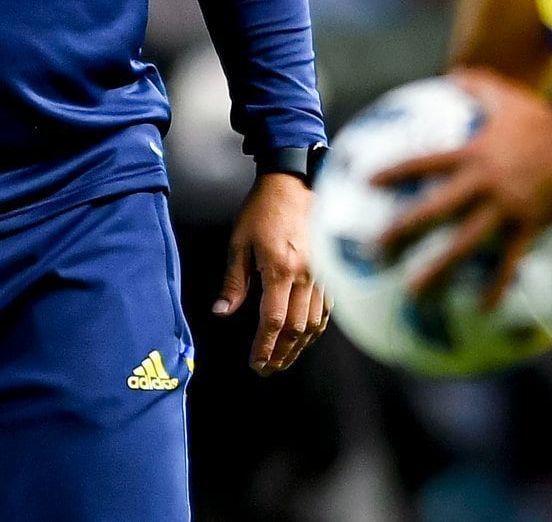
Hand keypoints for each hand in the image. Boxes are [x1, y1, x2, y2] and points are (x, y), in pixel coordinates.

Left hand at [213, 173, 331, 375]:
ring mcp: (322, 274)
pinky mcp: (330, 270)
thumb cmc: (263, 209)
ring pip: (314, 323)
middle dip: (282, 353)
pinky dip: (315, 328)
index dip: (264, 347)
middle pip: (296, 329)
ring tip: (283, 359)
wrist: (295, 182)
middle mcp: (305, 276)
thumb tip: (221, 313)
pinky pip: (326, 309)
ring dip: (299, 347)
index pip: (273, 321)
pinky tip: (304, 336)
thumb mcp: (239, 242)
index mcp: (280, 270)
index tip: (256, 363)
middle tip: (268, 369)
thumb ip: (233, 281)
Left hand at [372, 69, 551, 306]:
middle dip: (402, 230)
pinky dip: (496, 285)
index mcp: (470, 155)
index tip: (365, 184)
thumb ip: (476, 85)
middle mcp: (481, 183)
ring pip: (464, 244)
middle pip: (433, 210)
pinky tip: (482, 307)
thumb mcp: (504, 96)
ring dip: (437, 269)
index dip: (393, 172)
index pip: (422, 163)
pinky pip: (508, 261)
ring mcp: (504, 207)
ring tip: (413, 291)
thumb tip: (454, 73)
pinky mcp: (528, 225)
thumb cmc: (542, 118)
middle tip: (374, 250)